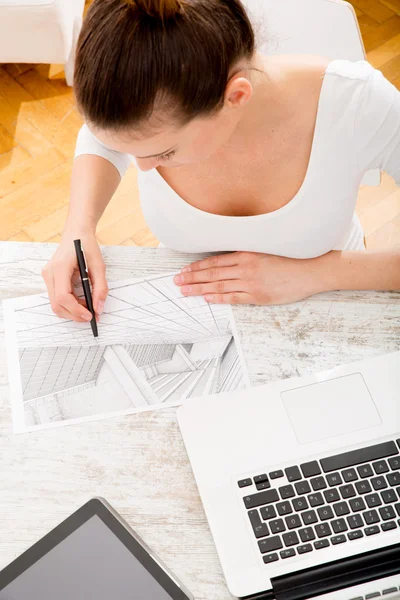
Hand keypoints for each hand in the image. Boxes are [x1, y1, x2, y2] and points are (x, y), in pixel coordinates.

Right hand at [42, 232, 107, 321]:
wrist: (76, 233)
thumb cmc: (87, 246)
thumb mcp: (99, 265)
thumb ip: (100, 287)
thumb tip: (99, 308)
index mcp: (60, 267)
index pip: (63, 297)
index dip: (76, 310)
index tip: (90, 315)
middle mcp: (49, 273)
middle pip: (57, 305)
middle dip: (74, 314)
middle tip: (91, 315)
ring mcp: (48, 276)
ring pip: (55, 304)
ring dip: (72, 311)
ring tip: (87, 307)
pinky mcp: (50, 279)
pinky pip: (57, 298)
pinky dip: (69, 305)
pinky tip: (81, 301)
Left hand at [174, 252, 325, 304]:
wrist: (310, 270)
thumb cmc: (291, 259)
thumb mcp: (266, 250)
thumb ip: (247, 254)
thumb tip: (229, 258)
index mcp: (247, 253)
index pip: (215, 261)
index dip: (197, 267)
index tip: (184, 270)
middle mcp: (246, 267)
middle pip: (212, 273)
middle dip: (191, 278)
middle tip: (176, 282)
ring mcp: (251, 282)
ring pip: (219, 285)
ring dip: (199, 289)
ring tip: (185, 291)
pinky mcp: (258, 296)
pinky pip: (234, 298)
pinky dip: (219, 298)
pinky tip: (206, 299)